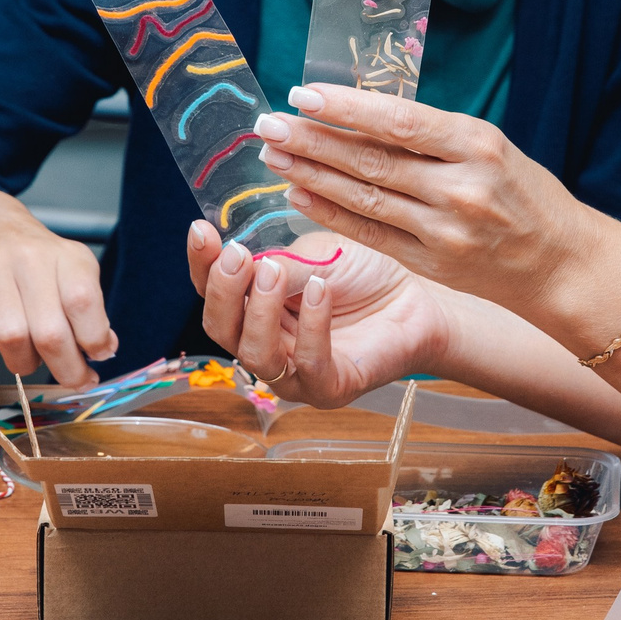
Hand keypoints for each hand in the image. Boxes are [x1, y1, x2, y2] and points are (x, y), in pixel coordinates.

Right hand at [0, 187, 116, 385]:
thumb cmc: (25, 255)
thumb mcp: (67, 269)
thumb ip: (88, 309)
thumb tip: (104, 349)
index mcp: (66, 256)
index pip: (84, 304)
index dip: (93, 341)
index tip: (95, 359)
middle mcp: (30, 257)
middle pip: (50, 333)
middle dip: (65, 369)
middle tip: (68, 377)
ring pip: (11, 337)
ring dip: (21, 362)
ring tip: (23, 356)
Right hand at [184, 223, 448, 408]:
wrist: (419, 297)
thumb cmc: (364, 274)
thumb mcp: (314, 256)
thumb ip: (279, 266)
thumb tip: (247, 269)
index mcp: (255, 307)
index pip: (213, 292)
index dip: (202, 264)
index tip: (201, 231)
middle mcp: (267, 344)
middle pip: (221, 329)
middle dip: (223, 291)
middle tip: (236, 257)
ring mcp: (295, 373)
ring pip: (255, 354)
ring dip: (259, 310)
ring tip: (273, 272)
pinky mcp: (330, 388)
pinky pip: (309, 363)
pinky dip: (311, 324)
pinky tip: (319, 290)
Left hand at [252, 85, 607, 310]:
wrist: (560, 263)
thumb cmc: (523, 194)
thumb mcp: (489, 147)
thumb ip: (431, 134)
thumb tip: (357, 111)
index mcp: (478, 145)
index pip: (400, 121)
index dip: (346, 108)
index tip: (302, 94)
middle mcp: (461, 188)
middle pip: (373, 160)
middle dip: (314, 139)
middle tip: (269, 123)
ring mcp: (445, 231)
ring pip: (365, 197)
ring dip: (312, 174)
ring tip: (275, 154)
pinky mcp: (432, 265)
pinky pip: (371, 234)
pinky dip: (331, 213)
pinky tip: (299, 193)